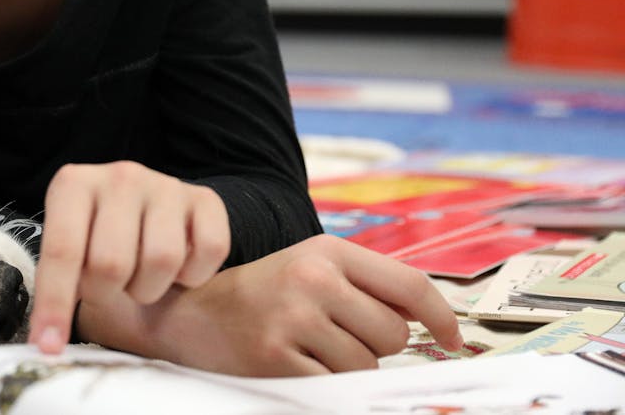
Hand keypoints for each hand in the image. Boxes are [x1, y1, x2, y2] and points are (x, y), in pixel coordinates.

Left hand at [27, 161, 229, 354]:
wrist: (147, 207)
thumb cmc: (98, 236)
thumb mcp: (70, 246)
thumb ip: (56, 284)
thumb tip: (48, 344)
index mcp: (73, 184)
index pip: (61, 251)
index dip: (55, 305)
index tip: (49, 347)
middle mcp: (119, 176)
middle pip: (112, 264)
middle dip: (108, 293)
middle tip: (109, 287)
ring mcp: (165, 185)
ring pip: (162, 261)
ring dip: (150, 288)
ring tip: (140, 275)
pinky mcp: (205, 198)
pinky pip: (209, 252)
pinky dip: (193, 275)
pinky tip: (177, 266)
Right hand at [76, 234, 463, 375]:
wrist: (185, 311)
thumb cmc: (259, 294)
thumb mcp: (308, 268)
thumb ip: (364, 284)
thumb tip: (431, 319)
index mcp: (325, 251)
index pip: (408, 285)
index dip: (442, 318)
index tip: (453, 341)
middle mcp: (312, 279)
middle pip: (393, 333)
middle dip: (376, 346)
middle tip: (336, 338)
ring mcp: (293, 318)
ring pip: (366, 366)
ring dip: (349, 370)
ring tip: (309, 351)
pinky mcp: (276, 358)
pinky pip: (335, 387)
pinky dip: (324, 386)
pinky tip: (294, 366)